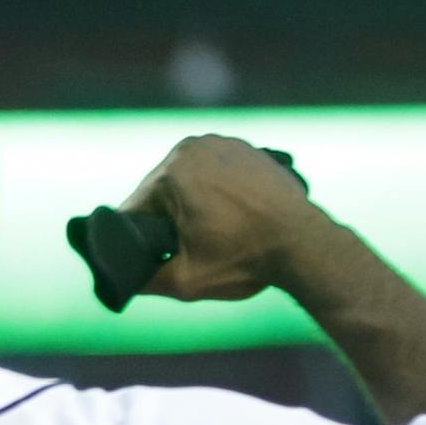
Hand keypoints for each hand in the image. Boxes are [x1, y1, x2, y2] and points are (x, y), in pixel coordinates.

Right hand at [119, 135, 333, 302]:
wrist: (303, 245)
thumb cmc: (245, 260)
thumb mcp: (184, 281)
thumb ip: (144, 280)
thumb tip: (121, 279)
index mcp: (171, 171)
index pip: (135, 209)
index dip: (140, 238)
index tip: (157, 257)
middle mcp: (194, 147)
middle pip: (161, 192)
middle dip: (168, 220)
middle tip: (190, 249)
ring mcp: (225, 143)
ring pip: (189, 182)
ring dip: (191, 206)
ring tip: (213, 233)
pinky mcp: (249, 149)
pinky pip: (217, 174)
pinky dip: (218, 194)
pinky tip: (232, 218)